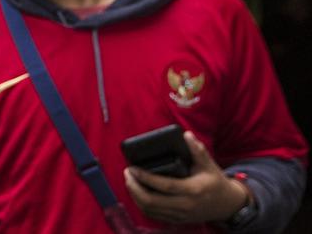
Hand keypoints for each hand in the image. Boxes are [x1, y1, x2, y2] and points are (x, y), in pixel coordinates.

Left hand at [124, 131, 250, 223]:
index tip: (132, 168)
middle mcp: (185, 205)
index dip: (145, 177)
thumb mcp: (209, 165)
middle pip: (151, 201)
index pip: (163, 185)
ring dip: (135, 196)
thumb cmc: (216, 183)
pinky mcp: (178, 220)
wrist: (228, 205)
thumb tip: (186, 135)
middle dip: (134, 187)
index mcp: (192, 190)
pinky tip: (137, 193)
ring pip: (150, 210)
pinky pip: (154, 215)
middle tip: (127, 174)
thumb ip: (197, 150)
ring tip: (129, 181)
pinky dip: (142, 205)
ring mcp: (181, 215)